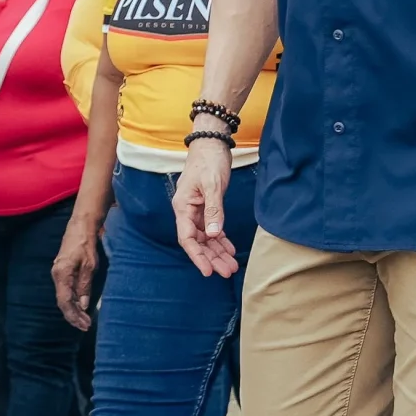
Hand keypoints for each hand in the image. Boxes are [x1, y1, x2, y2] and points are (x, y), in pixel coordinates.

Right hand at [50, 209, 103, 330]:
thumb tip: (84, 305)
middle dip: (74, 316)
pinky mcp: (63, 272)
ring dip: (74, 310)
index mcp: (62, 274)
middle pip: (63, 302)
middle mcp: (57, 276)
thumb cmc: (85, 244)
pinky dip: (74, 301)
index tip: (85, 324)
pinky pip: (66, 291)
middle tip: (87, 326)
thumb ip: (85, 286)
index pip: (64, 301)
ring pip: (64, 298)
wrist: (80, 227)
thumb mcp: (89, 265)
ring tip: (85, 320)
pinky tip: (82, 307)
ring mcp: (58, 274)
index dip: (74, 315)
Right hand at [172, 142, 239, 278]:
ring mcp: (197, 210)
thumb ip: (213, 210)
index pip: (187, 238)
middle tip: (227, 272)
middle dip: (212, 258)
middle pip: (198, 242)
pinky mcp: (207, 207)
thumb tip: (214, 235)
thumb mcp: (212, 185)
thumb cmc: (208, 161)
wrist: (211, 144)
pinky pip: (212, 229)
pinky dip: (221, 240)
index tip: (209, 270)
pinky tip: (230, 250)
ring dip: (218, 252)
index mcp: (183, 207)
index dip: (197, 256)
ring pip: (206, 238)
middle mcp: (187, 212)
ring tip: (232, 266)